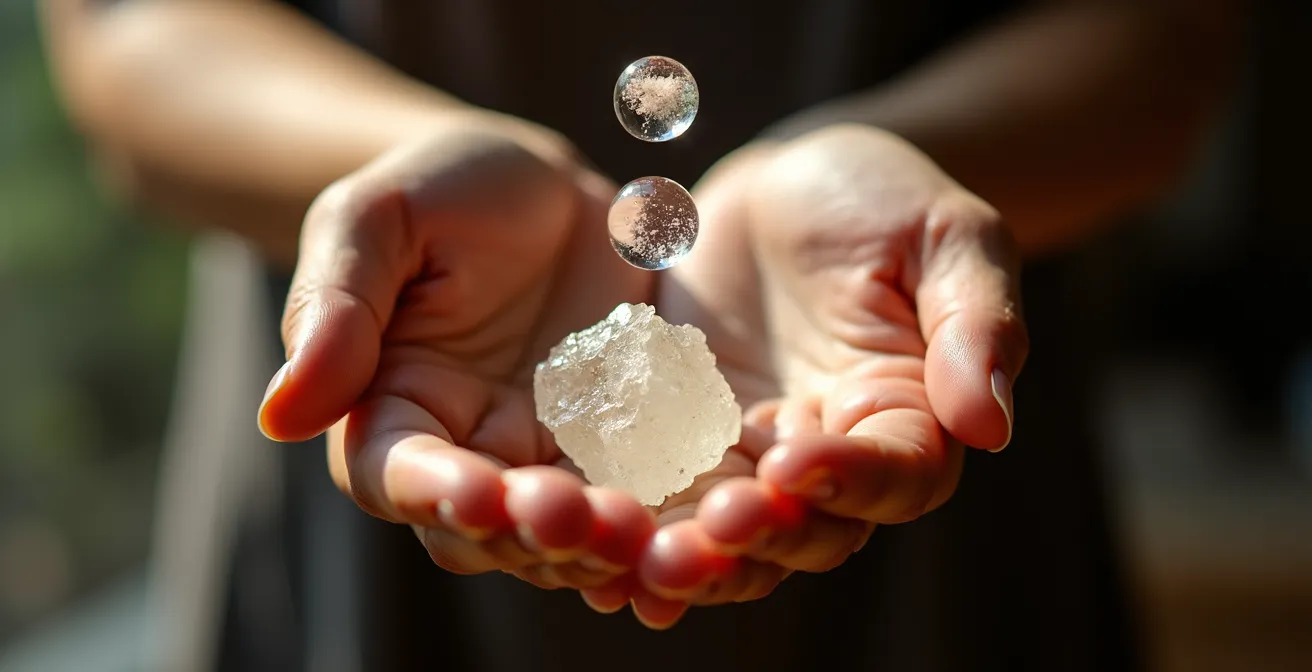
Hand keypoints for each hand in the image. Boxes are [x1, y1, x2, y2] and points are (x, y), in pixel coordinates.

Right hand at [257, 111, 658, 592]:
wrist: (537, 184)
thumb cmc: (437, 190)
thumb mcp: (374, 220)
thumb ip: (334, 308)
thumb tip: (280, 416)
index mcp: (393, 410)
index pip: (397, 474)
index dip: (435, 492)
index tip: (477, 492)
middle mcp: (469, 453)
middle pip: (490, 527)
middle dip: (534, 532)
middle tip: (583, 521)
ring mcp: (549, 457)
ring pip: (571, 530)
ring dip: (606, 544)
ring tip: (647, 535)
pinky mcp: (621, 445)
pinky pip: (646, 493)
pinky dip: (667, 518)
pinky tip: (703, 523)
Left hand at [636, 125, 1028, 612]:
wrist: (791, 183)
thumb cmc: (887, 198)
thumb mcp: (950, 236)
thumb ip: (975, 324)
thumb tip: (990, 426)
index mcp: (908, 418)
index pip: (894, 475)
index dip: (849, 479)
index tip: (793, 463)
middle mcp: (831, 457)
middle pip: (807, 529)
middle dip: (760, 537)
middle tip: (708, 531)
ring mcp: (751, 454)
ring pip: (727, 531)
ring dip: (690, 551)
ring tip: (642, 558)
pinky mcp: (682, 436)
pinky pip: (659, 490)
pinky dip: (631, 522)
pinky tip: (587, 543)